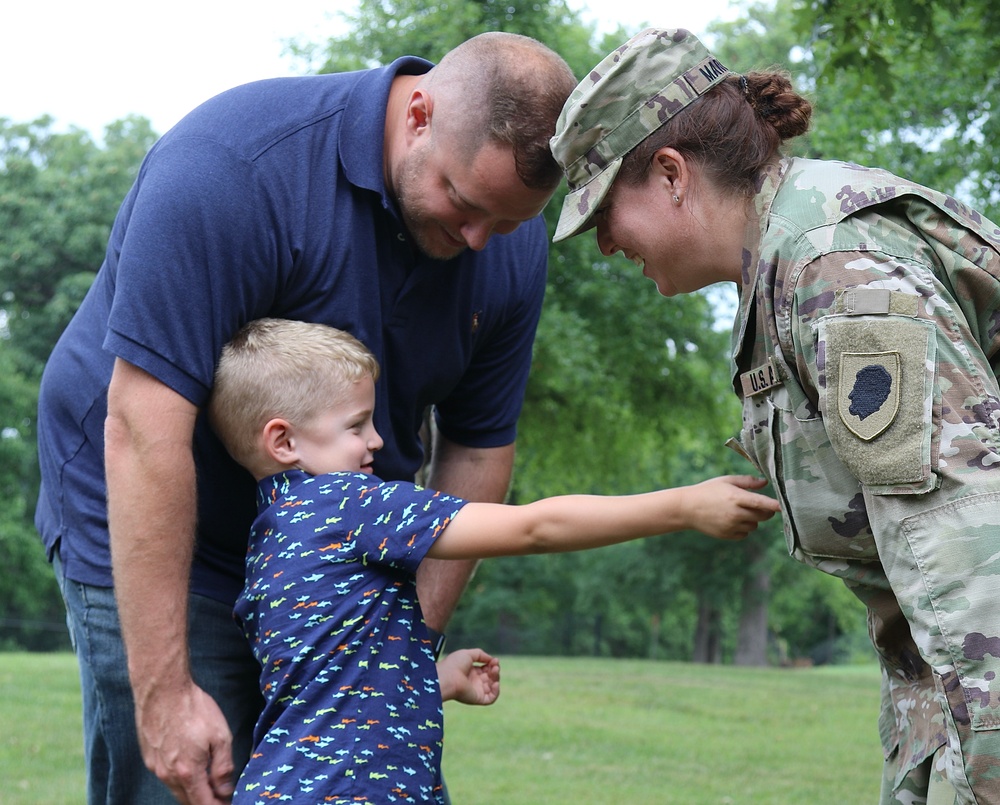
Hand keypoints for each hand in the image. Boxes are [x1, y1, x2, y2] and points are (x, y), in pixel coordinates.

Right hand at [136, 682, 234, 803]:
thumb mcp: (220, 736)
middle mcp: (168, 775)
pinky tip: (189, 768)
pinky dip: (179, 778)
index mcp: (188, 773)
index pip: (203, 803)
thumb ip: (223, 767)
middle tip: (220, 797)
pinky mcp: (149, 756)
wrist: (163, 690)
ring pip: (176, 789)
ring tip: (208, 784)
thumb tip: (225, 791)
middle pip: (188, 800)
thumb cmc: (194, 709)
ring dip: (192, 790)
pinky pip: (166, 776)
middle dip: (205, 801)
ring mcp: (155, 766)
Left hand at [437, 647, 500, 705]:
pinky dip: (496, 691)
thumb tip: (492, 659)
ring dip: (496, 678)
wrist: (447, 677)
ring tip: (495, 670)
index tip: (495, 660)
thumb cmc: (454, 664)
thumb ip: (481, 655)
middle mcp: (474, 681)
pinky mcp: (478, 698)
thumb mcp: (468, 654)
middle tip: (495, 665)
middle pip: (490, 677)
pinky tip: (496, 683)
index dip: (492, 664)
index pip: (486, 669)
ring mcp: (476, 690)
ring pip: (492, 686)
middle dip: (495, 670)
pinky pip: (491, 698)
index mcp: (470, 672)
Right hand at [685, 475, 780, 539]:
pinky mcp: (727, 535)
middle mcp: (736, 513)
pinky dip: (743, 528)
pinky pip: (745, 534)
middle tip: (759, 505)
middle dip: (765, 511)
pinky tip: (731, 520)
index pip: (762, 503)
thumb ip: (747, 482)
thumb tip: (765, 483)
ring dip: (752, 519)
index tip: (787, 507)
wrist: (687, 508)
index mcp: (736, 498)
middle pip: (763, 516)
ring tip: (738, 511)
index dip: (776, 506)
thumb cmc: (707, 490)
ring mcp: (731, 526)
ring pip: (755, 526)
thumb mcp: (726, 481)